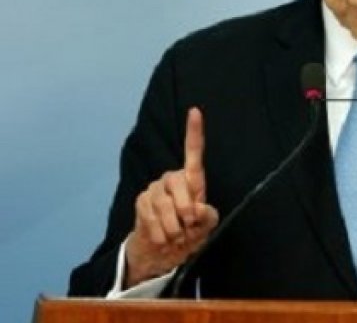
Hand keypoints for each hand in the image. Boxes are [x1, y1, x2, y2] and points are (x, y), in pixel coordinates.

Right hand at [124, 107, 219, 287]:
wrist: (162, 252)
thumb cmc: (188, 233)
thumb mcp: (205, 226)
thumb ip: (207, 216)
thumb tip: (197, 208)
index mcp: (192, 180)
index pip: (193, 152)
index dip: (194, 132)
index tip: (195, 111)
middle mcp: (171, 179)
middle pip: (179, 184)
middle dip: (186, 210)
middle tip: (189, 227)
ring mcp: (154, 189)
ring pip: (165, 206)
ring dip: (174, 229)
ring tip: (177, 236)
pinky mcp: (140, 202)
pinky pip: (152, 219)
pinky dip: (162, 235)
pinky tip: (164, 238)